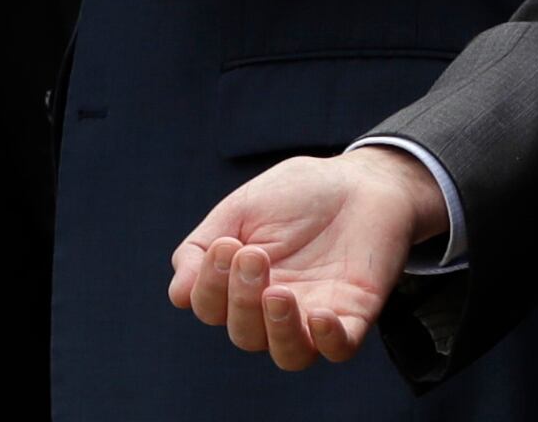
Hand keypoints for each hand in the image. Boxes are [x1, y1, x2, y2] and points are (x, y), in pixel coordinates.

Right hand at [168, 145, 441, 369]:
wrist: (359, 182)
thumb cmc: (296, 194)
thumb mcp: (238, 211)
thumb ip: (201, 249)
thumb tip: (178, 296)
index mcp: (240, 282)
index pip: (210, 307)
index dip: (209, 285)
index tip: (226, 244)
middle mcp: (274, 306)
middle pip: (245, 335)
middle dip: (241, 300)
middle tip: (255, 255)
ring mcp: (315, 312)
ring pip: (289, 356)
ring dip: (277, 331)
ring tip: (279, 293)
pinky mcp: (355, 313)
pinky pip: (339, 349)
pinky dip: (328, 341)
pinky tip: (321, 315)